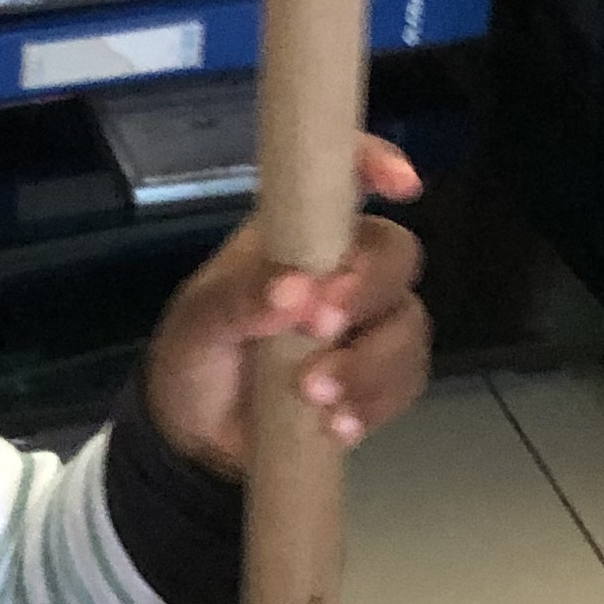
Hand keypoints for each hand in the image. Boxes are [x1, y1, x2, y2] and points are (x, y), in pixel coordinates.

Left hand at [141, 141, 430, 474]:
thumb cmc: (195, 356)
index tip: (399, 185)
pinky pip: (406, 381)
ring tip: (315, 394)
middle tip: (320, 326)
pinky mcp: (379, 380)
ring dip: (371, 361)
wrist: (197, 438)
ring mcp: (367, 324)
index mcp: (296, 233)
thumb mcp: (197, 325)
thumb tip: (294, 291)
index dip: (378, 164)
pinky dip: (377, 402)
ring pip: (408, 322)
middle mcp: (342, 268)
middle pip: (395, 254)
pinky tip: (338, 425)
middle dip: (367, 289)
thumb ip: (239, 300)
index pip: (346, 178)